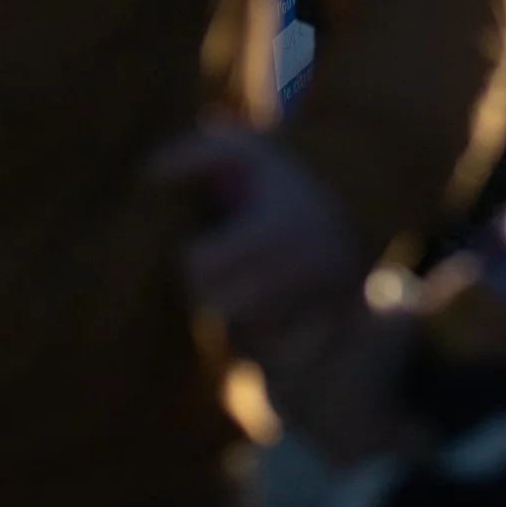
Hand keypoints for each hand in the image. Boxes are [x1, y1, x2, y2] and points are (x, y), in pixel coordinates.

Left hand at [149, 122, 361, 349]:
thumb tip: (146, 175)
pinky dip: (265, 346)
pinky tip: (264, 313)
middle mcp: (301, 269)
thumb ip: (192, 155)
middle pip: (221, 309)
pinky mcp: (334, 323)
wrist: (358, 190)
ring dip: (234, 319)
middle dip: (206, 293)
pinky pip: (282, 358)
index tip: (201, 241)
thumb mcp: (242, 148)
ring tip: (241, 287)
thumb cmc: (284, 172)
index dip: (189, 257)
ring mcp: (322, 301)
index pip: (201, 270)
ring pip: (248, 340)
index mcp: (274, 228)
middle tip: (214, 270)